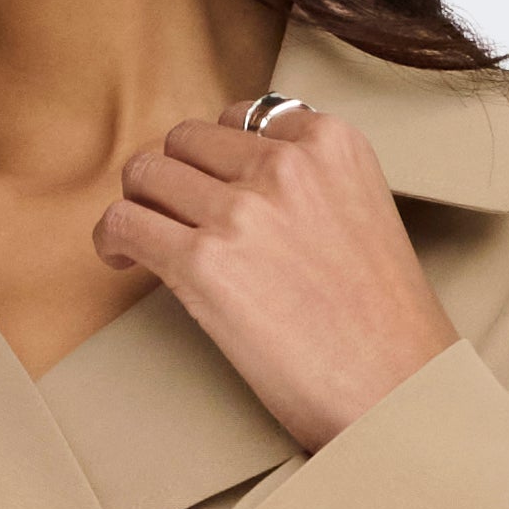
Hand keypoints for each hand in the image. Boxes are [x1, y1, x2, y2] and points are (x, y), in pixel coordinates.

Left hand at [90, 103, 448, 451]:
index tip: (213, 191)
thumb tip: (238, 183)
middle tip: (170, 218)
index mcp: (331, 142)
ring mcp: (242, 209)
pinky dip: (111, 238)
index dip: (217, 158)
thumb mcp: (361, 214)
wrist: (397, 391)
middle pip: (187, 141)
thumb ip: (311, 184)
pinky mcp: (203, 263)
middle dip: (173, 177)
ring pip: (148, 173)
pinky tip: (118, 259)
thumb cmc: (383, 326)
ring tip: (140, 238)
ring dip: (138, 205)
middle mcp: (285, 163)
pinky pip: (126, 223)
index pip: (242, 118)